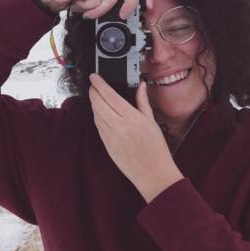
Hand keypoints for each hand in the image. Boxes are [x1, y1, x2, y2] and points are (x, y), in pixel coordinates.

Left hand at [88, 73, 183, 201]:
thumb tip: (141, 86)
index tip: (94, 77)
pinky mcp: (107, 146)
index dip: (99, 84)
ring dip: (94, 104)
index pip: (109, 96)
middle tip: (93, 85)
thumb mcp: (152, 122)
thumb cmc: (156, 148)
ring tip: (96, 97)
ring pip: (96, 115)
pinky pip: (98, 127)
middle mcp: (118, 127)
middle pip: (98, 104)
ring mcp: (110, 137)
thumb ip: (143, 102)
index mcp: (131, 118)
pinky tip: (100, 113)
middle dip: (93, 92)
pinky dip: (97, 116)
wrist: (153, 173)